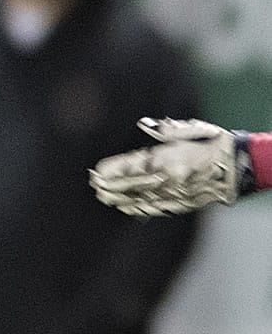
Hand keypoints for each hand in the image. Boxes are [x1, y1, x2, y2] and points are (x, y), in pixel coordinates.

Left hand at [89, 117, 249, 216]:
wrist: (240, 165)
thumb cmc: (214, 143)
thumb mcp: (192, 130)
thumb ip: (166, 130)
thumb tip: (144, 124)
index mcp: (171, 158)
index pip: (136, 165)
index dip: (115, 170)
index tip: (98, 171)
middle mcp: (171, 178)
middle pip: (134, 184)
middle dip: (112, 185)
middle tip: (94, 184)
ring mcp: (177, 193)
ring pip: (142, 198)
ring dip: (121, 198)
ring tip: (103, 197)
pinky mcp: (184, 203)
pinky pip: (157, 208)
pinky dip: (139, 209)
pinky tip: (126, 208)